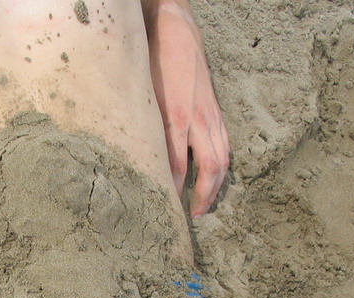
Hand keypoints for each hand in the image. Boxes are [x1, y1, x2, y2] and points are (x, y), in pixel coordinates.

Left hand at [146, 0, 229, 217]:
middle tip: (191, 218)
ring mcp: (210, 113)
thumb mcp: (138, 94)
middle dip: (202, 197)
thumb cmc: (149, 57)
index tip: (166, 211)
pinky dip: (221, 165)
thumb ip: (138, 125)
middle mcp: (198, 118)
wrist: (174, 23)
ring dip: (215, 186)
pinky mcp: (215, 109)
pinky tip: (213, 177)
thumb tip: (129, 158)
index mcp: (175, 116)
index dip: (173, 192)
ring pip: (222, 158)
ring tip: (205, 205)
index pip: (177, 167)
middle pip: (209, 169)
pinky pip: (224, 143)